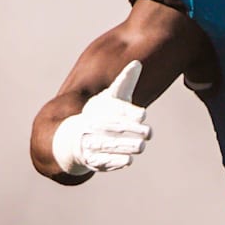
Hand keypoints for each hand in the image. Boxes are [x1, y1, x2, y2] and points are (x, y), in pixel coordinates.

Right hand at [51, 60, 151, 174]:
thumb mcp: (112, 97)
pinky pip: (101, 161)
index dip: (130, 112)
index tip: (143, 115)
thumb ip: (124, 82)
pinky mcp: (91, 159)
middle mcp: (94, 125)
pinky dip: (114, 161)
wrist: (75, 136)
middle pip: (114, 127)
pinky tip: (128, 161)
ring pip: (108, 145)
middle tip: (149, 133)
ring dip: (125, 147)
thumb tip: (137, 63)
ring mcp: (91, 142)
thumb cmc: (102, 113)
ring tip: (141, 147)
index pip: (116, 108)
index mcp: (100, 108)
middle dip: (131, 130)